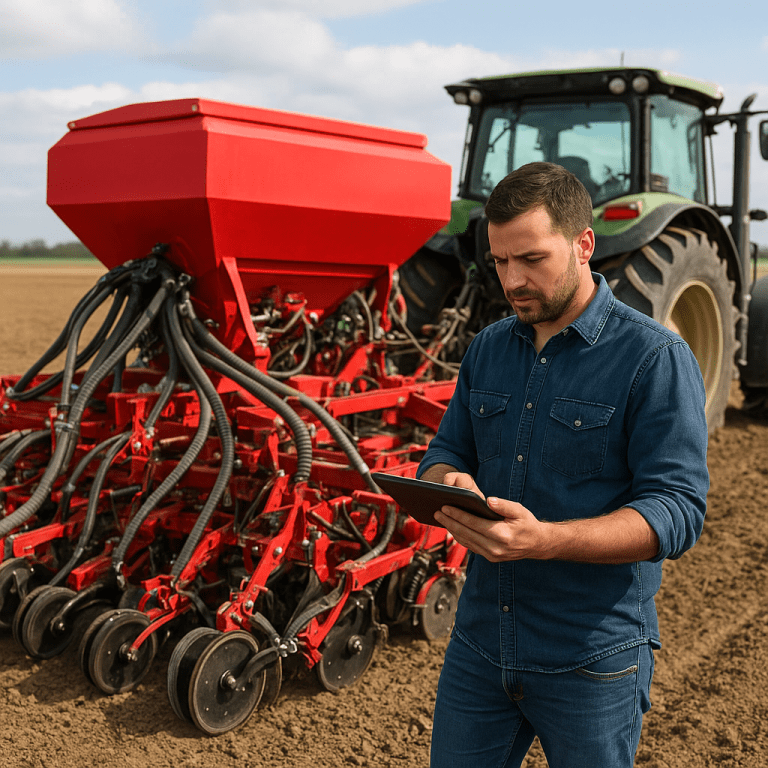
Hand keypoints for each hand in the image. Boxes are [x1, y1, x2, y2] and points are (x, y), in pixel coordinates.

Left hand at [435, 491, 551, 562]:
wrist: (537, 544)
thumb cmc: (527, 524)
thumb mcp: (519, 511)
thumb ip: (504, 505)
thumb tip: (488, 501)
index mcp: (502, 535)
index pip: (473, 524)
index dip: (458, 515)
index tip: (445, 507)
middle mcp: (495, 548)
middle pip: (466, 533)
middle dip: (450, 522)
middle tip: (437, 512)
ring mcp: (492, 555)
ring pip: (466, 541)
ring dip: (452, 530)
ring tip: (441, 519)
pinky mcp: (490, 558)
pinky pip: (471, 546)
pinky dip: (460, 537)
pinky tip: (453, 528)